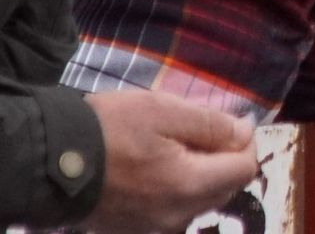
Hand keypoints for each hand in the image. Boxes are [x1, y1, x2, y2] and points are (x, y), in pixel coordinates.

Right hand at [84, 90, 257, 233]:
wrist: (50, 160)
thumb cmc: (110, 129)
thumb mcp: (165, 111)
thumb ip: (213, 124)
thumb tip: (245, 133)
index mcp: (190, 186)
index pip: (245, 169)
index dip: (245, 142)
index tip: (231, 123)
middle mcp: (178, 215)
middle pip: (226, 187)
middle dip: (225, 158)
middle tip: (202, 132)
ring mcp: (155, 226)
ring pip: (201, 200)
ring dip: (202, 174)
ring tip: (177, 147)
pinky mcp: (135, 228)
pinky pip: (174, 209)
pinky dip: (178, 188)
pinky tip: (159, 168)